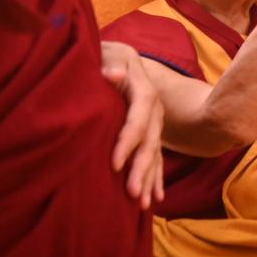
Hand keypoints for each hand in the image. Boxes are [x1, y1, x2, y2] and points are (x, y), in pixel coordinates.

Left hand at [101, 42, 164, 209]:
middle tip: (133, 194)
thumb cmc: (100, 53)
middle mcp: (153, 104)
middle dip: (143, 167)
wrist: (112, 53)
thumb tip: (116, 75)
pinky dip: (156, 175)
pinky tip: (155, 197)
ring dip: (151, 177)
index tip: (115, 163)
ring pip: (156, 148)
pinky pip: (156, 153)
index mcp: (142, 84)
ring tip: (144, 204)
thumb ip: (109, 63)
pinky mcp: (150, 128)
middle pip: (152, 137)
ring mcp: (154, 117)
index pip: (141, 113)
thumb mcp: (103, 52)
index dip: (130, 139)